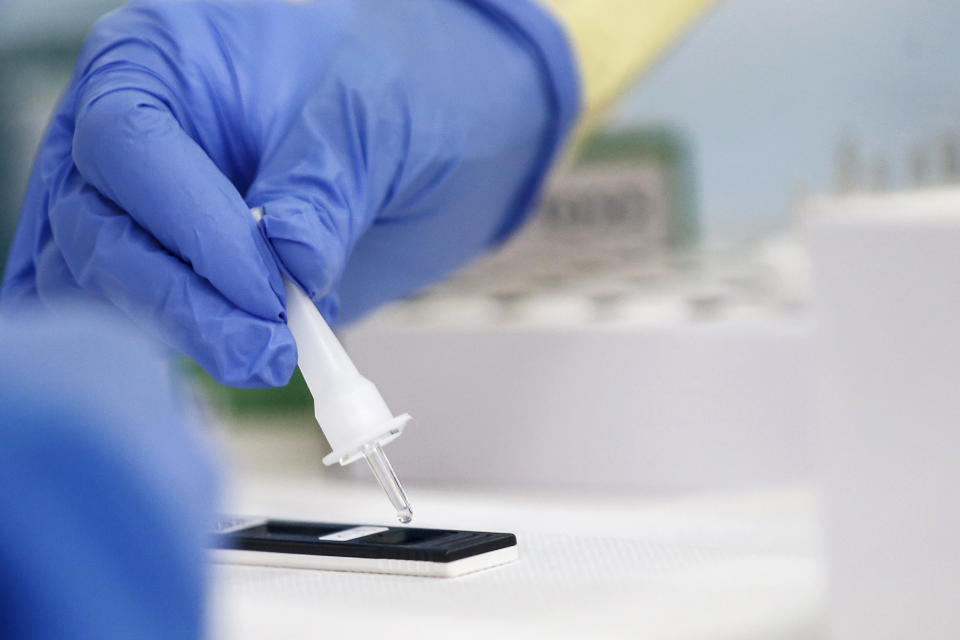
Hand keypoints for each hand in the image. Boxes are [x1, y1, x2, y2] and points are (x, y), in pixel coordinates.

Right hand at [2, 0, 575, 385]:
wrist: (441, 135)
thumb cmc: (406, 91)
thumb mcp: (377, 121)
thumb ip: (324, 188)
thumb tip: (286, 262)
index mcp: (163, 61)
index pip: (130, 144)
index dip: (192, 228)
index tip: (267, 291)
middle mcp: (134, 134)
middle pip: (99, 227)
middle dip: (181, 301)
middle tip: (265, 351)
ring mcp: (148, 206)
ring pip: (109, 284)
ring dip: (184, 333)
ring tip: (270, 358)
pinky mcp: (175, 268)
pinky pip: (145, 316)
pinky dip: (188, 346)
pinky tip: (249, 357)